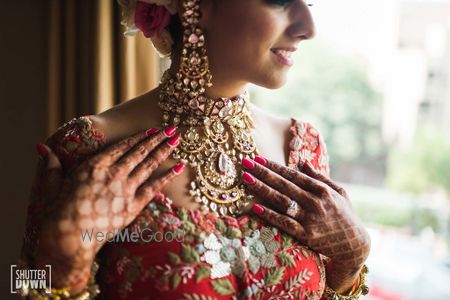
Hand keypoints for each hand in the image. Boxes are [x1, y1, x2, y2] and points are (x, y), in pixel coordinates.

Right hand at [34, 127, 183, 291]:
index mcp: (94, 165)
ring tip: (177, 139)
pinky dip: (168, 176)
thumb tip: (42, 146)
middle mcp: (113, 173)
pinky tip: (180, 167)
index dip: (139, 137)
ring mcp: (125, 189)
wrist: (69, 241)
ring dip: (164, 151)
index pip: (122, 146)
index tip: (151, 130)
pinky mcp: (133, 207)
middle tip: (172, 128)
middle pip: (140, 152)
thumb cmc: (58, 213)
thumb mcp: (53, 184)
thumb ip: (53, 165)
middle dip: (157, 139)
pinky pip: (154, 188)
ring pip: (149, 165)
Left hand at [241, 156, 369, 292]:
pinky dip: (269, 215)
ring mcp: (309, 218)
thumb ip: (320, 177)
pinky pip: (284, 223)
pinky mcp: (306, 235)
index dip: (275, 166)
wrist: (355, 245)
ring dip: (262, 189)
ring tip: (246, 179)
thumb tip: (303, 162)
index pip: (293, 175)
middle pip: (283, 184)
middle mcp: (314, 202)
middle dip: (263, 172)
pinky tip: (255, 207)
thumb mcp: (339, 192)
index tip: (259, 158)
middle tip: (245, 163)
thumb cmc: (346, 215)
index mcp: (322, 189)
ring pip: (281, 201)